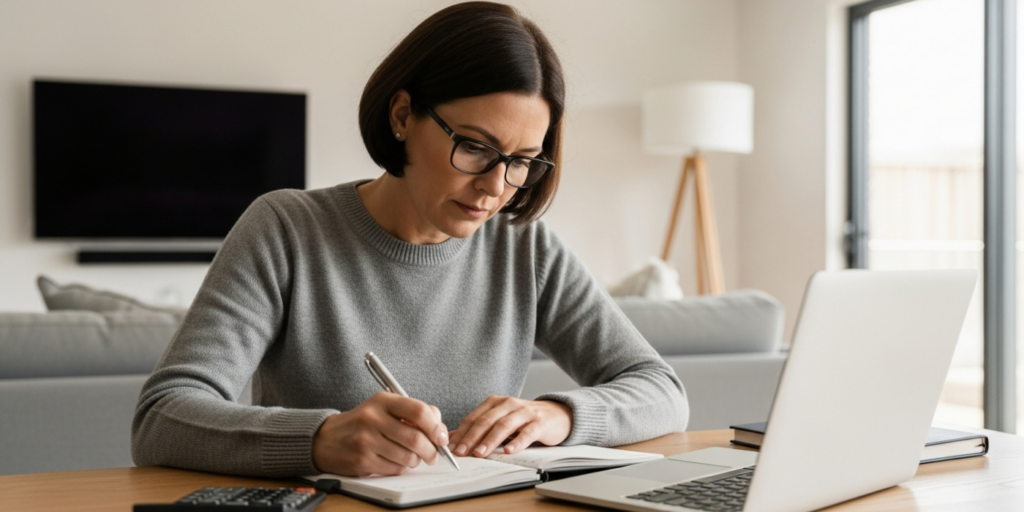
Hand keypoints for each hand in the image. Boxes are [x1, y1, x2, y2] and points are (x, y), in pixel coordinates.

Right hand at [312, 392, 447, 476]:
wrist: (326, 438)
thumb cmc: (362, 422)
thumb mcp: (385, 407)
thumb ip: (414, 412)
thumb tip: (440, 428)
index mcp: (383, 401)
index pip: (419, 411)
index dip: (436, 427)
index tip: (441, 437)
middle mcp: (373, 418)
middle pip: (415, 439)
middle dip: (431, 451)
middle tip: (433, 454)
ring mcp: (366, 440)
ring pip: (407, 457)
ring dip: (416, 461)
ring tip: (411, 457)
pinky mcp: (362, 460)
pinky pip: (394, 469)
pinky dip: (401, 468)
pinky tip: (394, 461)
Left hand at [447, 396, 571, 457]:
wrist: (555, 414)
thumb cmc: (523, 420)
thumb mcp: (499, 420)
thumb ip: (478, 428)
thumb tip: (450, 439)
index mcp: (495, 402)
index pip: (474, 418)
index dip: (462, 432)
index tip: (451, 447)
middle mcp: (508, 404)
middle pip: (486, 421)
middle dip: (472, 437)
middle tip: (461, 452)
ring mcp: (525, 412)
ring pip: (504, 425)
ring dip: (490, 440)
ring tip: (480, 453)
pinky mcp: (539, 422)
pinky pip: (527, 432)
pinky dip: (517, 442)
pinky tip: (509, 451)